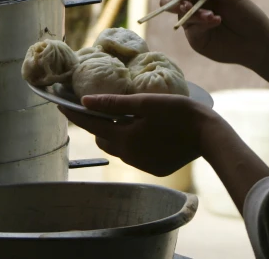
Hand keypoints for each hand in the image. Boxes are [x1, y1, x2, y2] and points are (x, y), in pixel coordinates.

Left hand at [61, 93, 221, 176]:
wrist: (208, 135)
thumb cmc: (177, 112)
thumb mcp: (144, 103)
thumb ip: (114, 103)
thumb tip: (85, 101)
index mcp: (124, 138)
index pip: (91, 125)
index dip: (75, 114)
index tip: (60, 104)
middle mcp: (129, 155)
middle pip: (102, 138)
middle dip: (95, 124)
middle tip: (93, 107)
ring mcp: (142, 164)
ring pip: (117, 147)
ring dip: (113, 133)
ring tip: (118, 116)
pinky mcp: (154, 168)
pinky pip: (133, 154)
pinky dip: (130, 141)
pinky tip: (139, 129)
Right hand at [160, 0, 268, 69]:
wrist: (258, 42)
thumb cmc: (247, 15)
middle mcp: (194, 6)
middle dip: (173, 0)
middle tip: (187, 4)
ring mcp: (193, 23)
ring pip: (179, 14)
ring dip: (193, 13)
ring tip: (212, 16)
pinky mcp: (195, 38)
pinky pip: (191, 28)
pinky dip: (202, 23)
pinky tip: (216, 22)